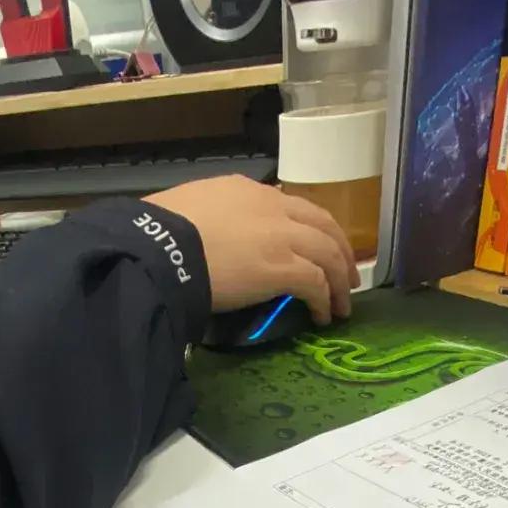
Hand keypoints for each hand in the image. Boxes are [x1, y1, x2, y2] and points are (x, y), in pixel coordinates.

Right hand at [146, 176, 358, 325]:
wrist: (160, 247)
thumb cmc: (161, 232)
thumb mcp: (192, 209)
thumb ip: (215, 218)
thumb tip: (215, 237)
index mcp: (248, 191)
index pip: (293, 206)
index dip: (312, 228)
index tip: (317, 246)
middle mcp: (273, 207)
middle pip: (324, 225)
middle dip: (340, 250)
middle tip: (347, 275)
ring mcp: (282, 236)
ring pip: (329, 253)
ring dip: (339, 281)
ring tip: (341, 304)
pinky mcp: (284, 267)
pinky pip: (317, 283)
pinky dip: (324, 300)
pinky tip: (322, 316)